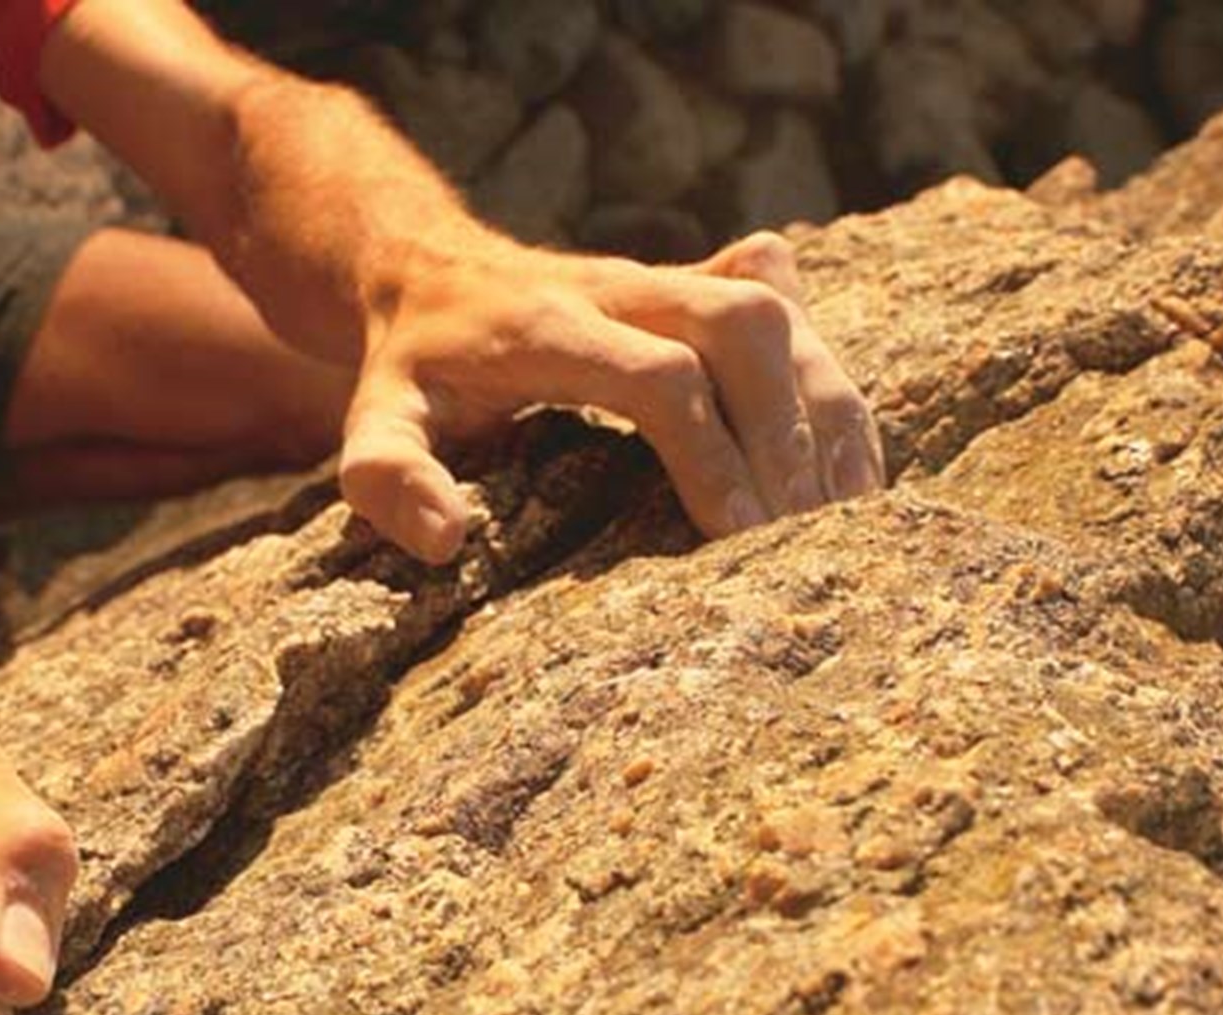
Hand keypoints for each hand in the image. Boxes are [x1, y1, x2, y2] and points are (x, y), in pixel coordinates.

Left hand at [338, 231, 885, 562]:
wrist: (426, 265)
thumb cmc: (408, 366)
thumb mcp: (372, 420)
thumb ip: (389, 477)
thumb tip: (446, 541)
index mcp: (546, 325)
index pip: (660, 376)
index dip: (710, 454)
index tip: (738, 539)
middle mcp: (619, 290)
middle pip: (743, 323)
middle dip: (787, 426)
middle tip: (801, 534)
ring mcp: (665, 282)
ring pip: (781, 315)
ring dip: (824, 411)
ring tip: (845, 516)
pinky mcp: (697, 290)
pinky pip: (791, 318)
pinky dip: (829, 393)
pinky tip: (851, 473)